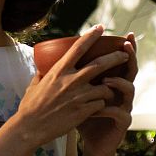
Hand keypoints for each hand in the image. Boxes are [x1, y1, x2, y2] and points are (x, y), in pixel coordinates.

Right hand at [10, 26, 132, 148]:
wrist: (30, 128)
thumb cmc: (30, 107)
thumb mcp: (34, 84)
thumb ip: (43, 74)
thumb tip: (43, 67)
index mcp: (59, 71)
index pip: (78, 47)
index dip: (91, 35)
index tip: (100, 27)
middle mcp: (71, 81)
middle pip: (100, 64)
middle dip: (116, 57)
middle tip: (125, 54)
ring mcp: (78, 96)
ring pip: (105, 88)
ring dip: (110, 88)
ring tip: (109, 91)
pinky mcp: (83, 111)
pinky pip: (101, 104)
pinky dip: (101, 105)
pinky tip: (98, 108)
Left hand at [76, 35, 135, 155]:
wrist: (91, 143)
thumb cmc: (83, 116)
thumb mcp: (76, 94)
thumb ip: (70, 78)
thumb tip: (48, 62)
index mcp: (111, 82)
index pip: (119, 61)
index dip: (124, 48)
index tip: (124, 35)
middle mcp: (121, 91)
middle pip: (131, 70)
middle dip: (130, 57)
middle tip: (125, 47)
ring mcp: (124, 106)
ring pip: (130, 90)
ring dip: (119, 83)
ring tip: (106, 80)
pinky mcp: (123, 122)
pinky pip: (120, 113)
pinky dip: (109, 109)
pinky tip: (98, 108)